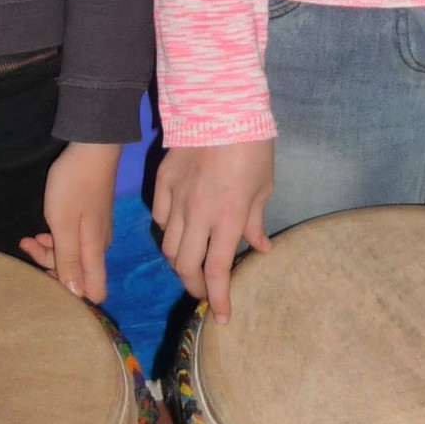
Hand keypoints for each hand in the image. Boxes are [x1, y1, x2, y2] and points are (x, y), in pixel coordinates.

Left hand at [20, 142, 118, 302]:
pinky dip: (58, 238)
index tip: (46, 280)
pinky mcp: (93, 217)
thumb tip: (76, 295)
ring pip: (74, 255)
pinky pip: (75, 239)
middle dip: (52, 267)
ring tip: (30, 235)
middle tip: (27, 245)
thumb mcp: (64, 224)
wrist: (93, 148)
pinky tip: (44, 226)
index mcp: (94, 251)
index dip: (71, 293)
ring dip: (51, 251)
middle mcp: (99, 246)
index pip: (94, 290)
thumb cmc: (74, 185)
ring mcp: (97, 230)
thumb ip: (69, 260)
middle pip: (79, 274)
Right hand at [153, 140, 273, 324]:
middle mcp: (199, 213)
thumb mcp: (264, 186)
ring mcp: (176, 198)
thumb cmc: (252, 146)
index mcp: (229, 217)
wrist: (221, 106)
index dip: (218, 298)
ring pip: (168, 244)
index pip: (218, 269)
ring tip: (191, 261)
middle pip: (184, 264)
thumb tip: (260, 248)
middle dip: (194, 284)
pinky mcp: (161, 182)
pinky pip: (159, 217)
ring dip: (179, 260)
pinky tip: (179, 228)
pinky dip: (168, 230)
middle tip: (204, 289)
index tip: (221, 316)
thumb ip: (256, 221)